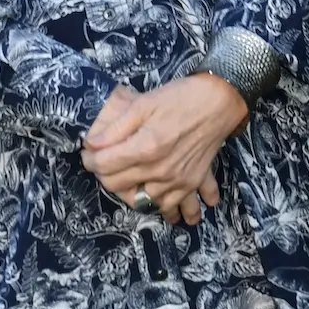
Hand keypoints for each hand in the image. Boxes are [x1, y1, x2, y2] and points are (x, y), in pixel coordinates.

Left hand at [81, 74, 245, 224]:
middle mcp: (160, 171)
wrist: (219, 101)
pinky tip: (165, 205)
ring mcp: (177, 181)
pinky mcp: (193, 183)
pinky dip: (171, 210)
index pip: (105, 166)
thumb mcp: (144, 103)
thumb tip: (92, 144)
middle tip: (104, 164)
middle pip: (119, 186)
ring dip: (132, 196)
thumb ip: (116, 127)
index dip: (90, 160)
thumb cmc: (180, 98)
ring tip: (128, 185)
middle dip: (105, 176)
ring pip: (145, 203)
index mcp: (145, 148)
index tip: (89, 153)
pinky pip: (177, 207)